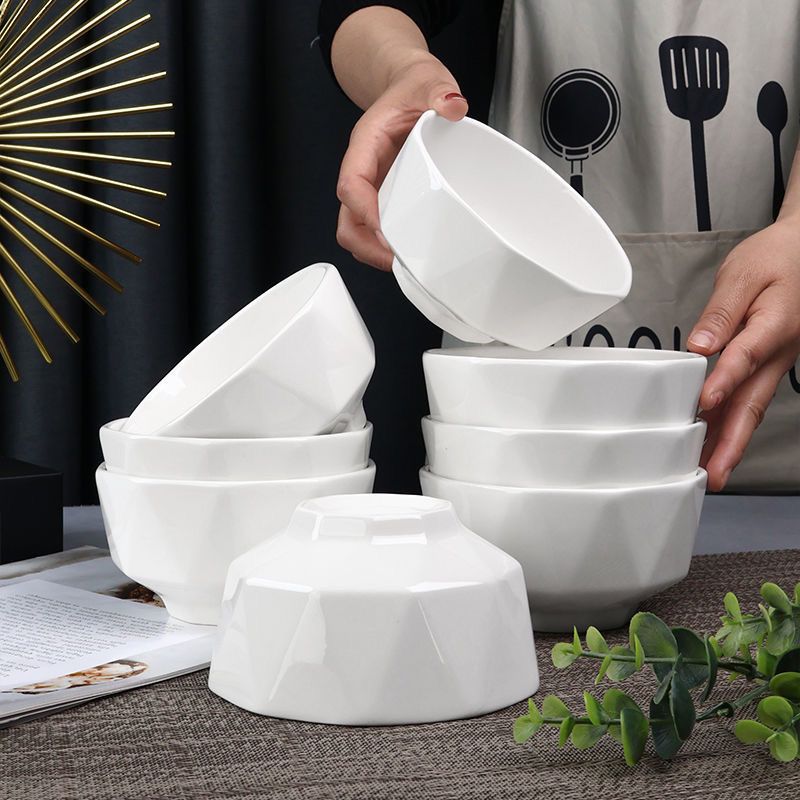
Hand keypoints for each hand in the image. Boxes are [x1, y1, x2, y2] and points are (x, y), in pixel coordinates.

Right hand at [335, 55, 467, 269]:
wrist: (410, 88)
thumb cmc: (413, 89)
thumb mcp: (429, 81)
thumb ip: (439, 91)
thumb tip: (452, 106)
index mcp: (365, 144)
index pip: (351, 184)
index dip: (365, 211)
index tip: (386, 230)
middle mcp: (363, 170)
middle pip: (347, 219)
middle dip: (366, 245)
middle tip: (396, 260)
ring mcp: (373, 188)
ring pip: (356, 230)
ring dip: (374, 252)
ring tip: (403, 264)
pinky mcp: (385, 197)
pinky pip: (375, 229)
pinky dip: (385, 246)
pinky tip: (408, 253)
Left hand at [687, 219, 799, 490]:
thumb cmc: (776, 259)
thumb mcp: (744, 274)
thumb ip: (721, 312)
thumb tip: (699, 346)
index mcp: (773, 325)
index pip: (745, 357)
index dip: (724, 380)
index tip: (704, 402)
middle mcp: (778, 353)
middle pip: (753, 403)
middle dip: (732, 442)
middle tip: (714, 474)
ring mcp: (776, 363)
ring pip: (752, 408)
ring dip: (731, 442)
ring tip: (710, 472)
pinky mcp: (768, 365)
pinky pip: (750, 399)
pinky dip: (732, 423)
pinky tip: (713, 442)